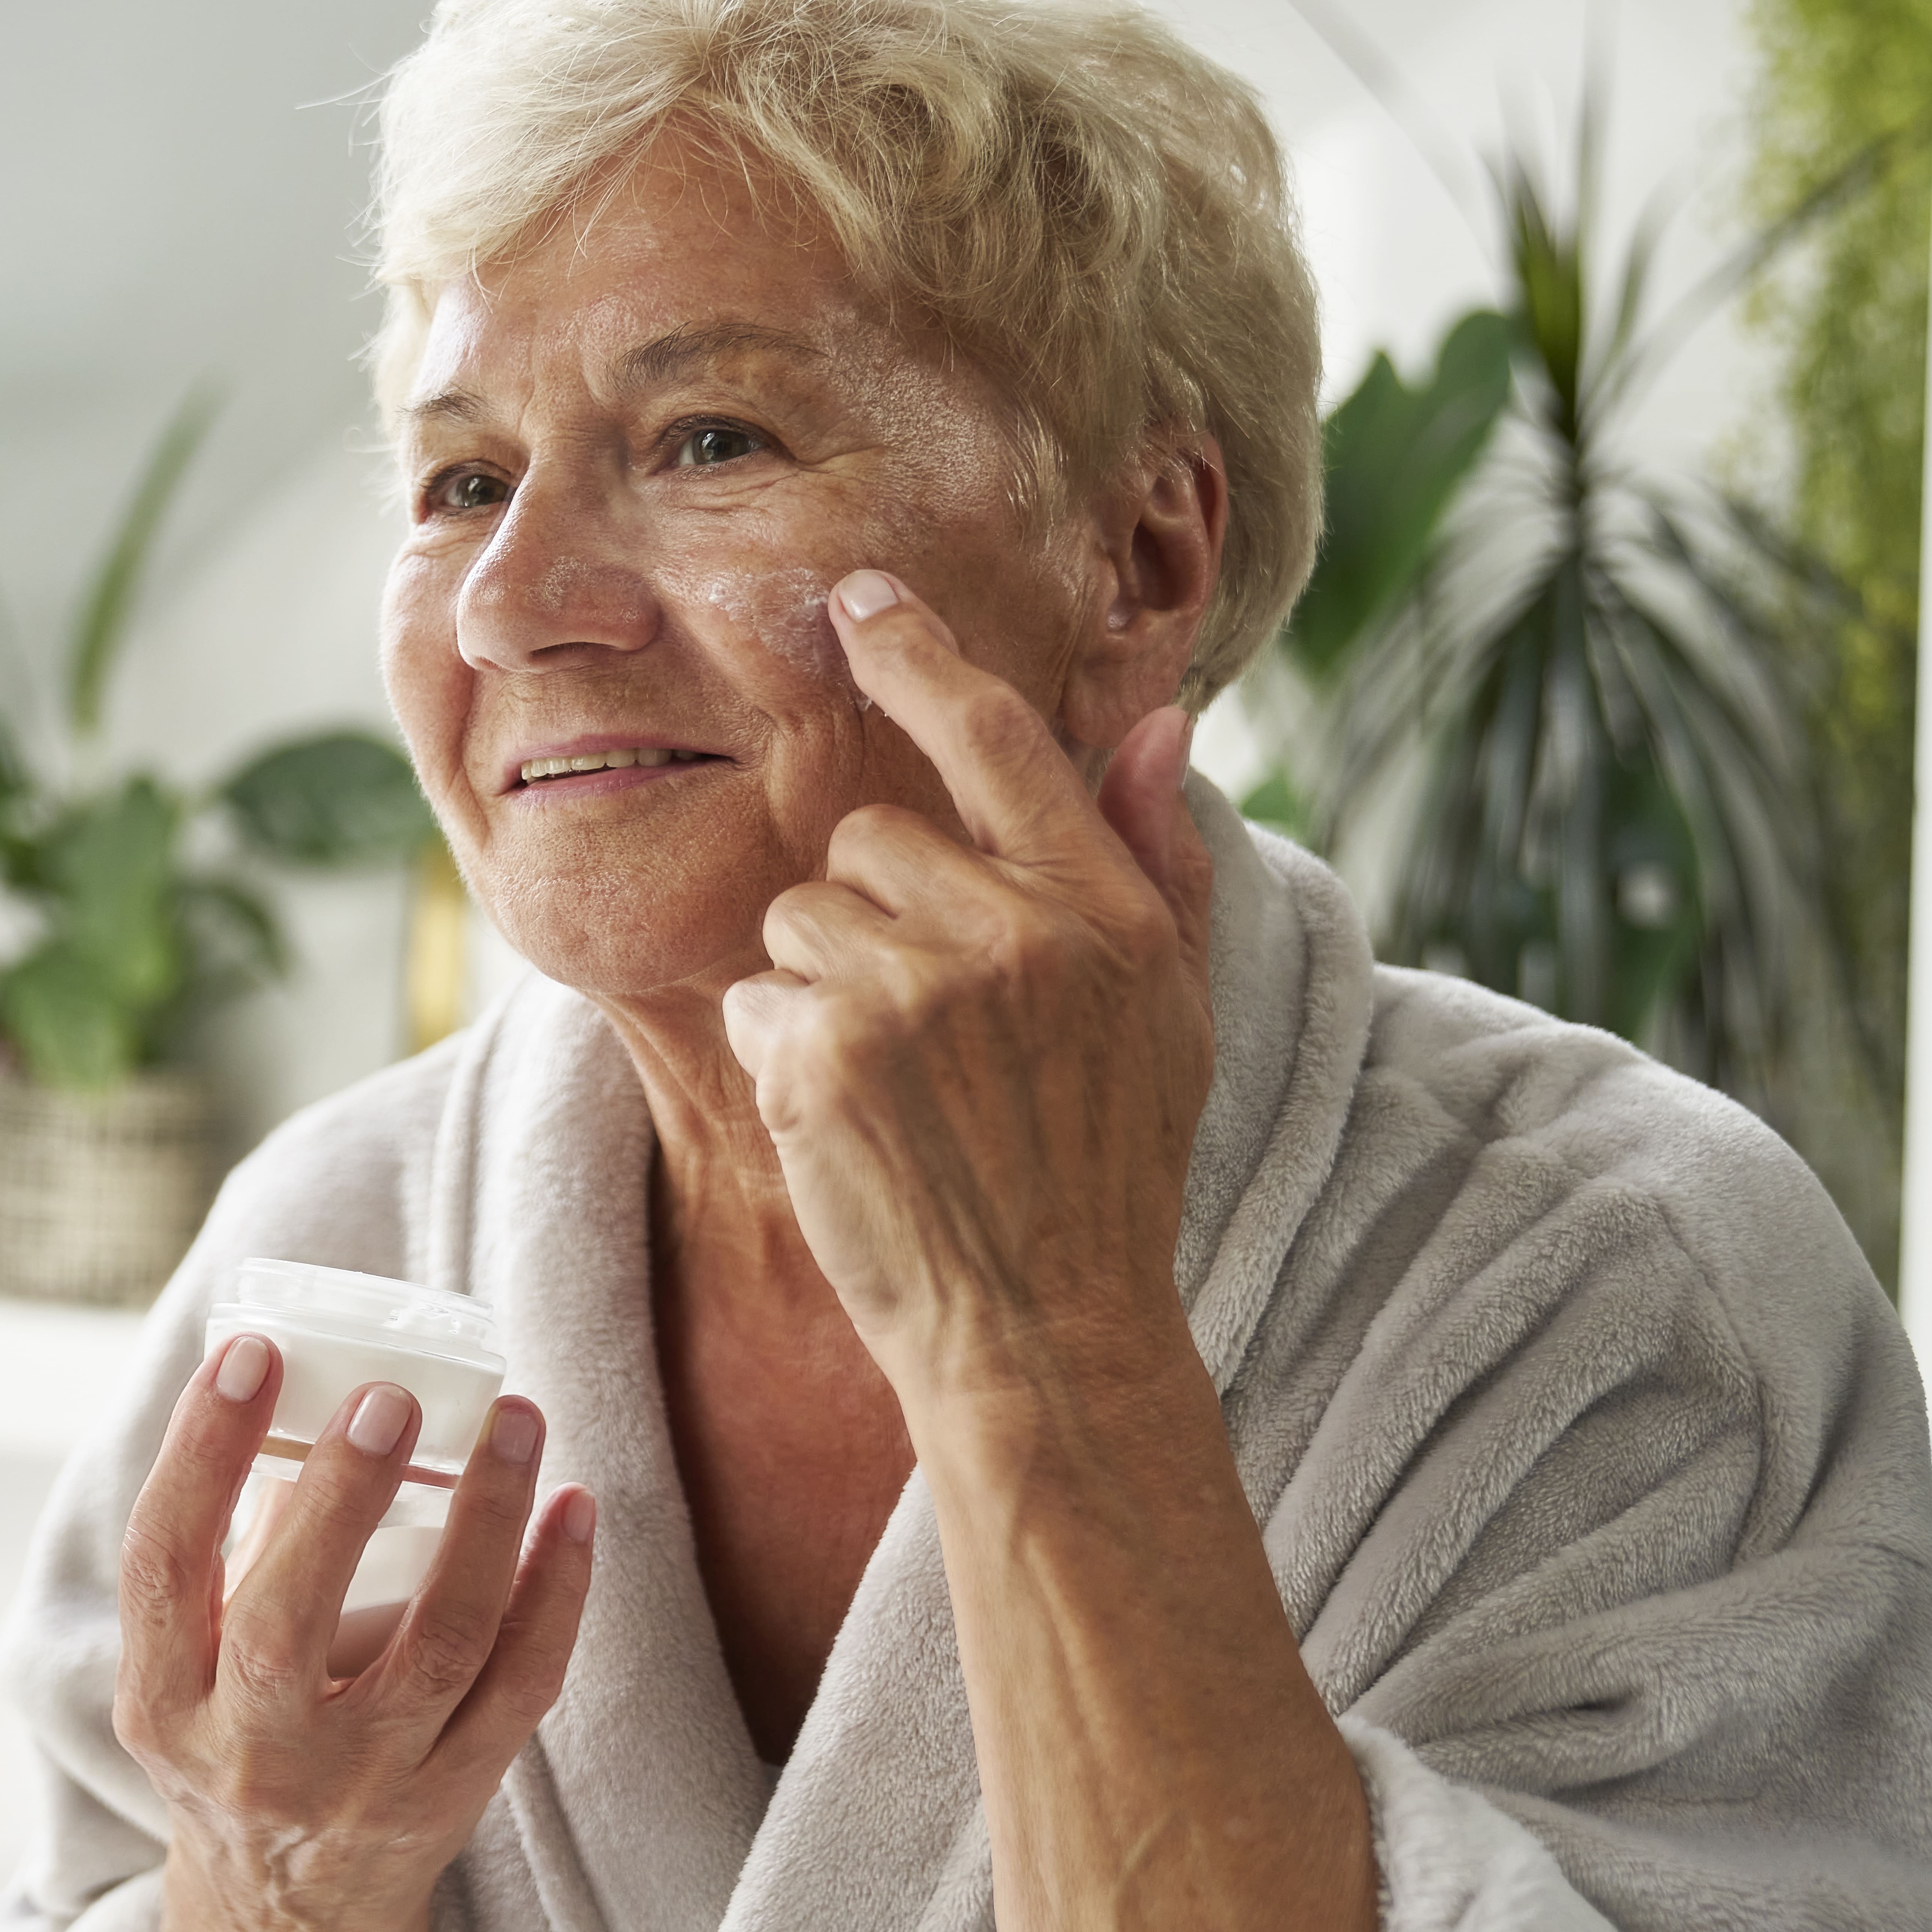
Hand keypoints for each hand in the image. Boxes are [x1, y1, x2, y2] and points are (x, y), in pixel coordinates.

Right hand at [118, 1337, 593, 1931]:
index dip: (200, 1453)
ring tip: (515, 1420)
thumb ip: (227, 1554)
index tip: (254, 1352)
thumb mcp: (186, 1670)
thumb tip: (301, 1393)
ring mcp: (357, 1784)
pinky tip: (574, 1509)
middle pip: (286, 1625)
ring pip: (434, 1648)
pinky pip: (519, 1685)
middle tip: (392, 1395)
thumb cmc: (238, 1739)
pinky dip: (557, 1593)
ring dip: (485, 1522)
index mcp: (164, 1702)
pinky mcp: (449, 1798)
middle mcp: (249, 1752)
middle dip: (340, 1501)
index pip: (164, 1564)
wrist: (287, 1917)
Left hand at [720, 567, 1211, 1394]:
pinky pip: (759, 995)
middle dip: (876, 911)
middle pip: (873, 837)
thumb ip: (1160, 856)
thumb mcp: (1172, 1010)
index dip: (922, 657)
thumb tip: (1161, 716)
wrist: (1046, 1331)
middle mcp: (1014, 935)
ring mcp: (914, 993)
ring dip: (825, 984)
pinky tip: (851, 1123)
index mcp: (1105, 913)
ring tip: (897, 1081)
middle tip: (930, 1023)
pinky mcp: (824, 1054)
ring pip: (803, 915)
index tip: (865, 600)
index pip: (999, 738)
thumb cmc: (1108, 1169)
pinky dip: (785, 1053)